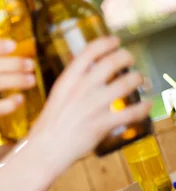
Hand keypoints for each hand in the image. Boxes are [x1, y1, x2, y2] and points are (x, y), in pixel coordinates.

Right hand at [29, 36, 150, 167]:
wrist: (44, 149)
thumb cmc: (47, 127)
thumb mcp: (56, 98)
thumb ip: (72, 87)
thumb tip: (88, 77)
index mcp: (67, 81)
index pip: (89, 52)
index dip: (106, 43)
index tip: (114, 41)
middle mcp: (81, 89)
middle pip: (111, 62)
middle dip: (125, 57)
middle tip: (129, 59)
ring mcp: (92, 105)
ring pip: (125, 83)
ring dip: (137, 79)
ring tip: (139, 79)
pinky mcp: (102, 123)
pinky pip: (131, 112)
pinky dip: (142, 108)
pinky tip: (145, 107)